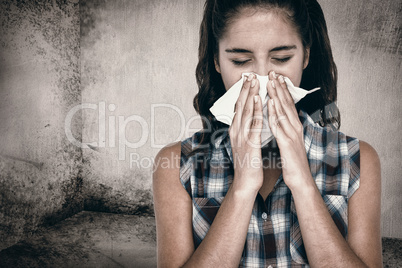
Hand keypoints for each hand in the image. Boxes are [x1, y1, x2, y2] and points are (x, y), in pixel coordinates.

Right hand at [229, 74, 263, 194]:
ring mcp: (241, 137)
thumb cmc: (248, 164)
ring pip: (245, 111)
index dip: (242, 94)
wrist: (246, 182)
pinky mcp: (249, 143)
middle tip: (250, 75)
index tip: (247, 81)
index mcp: (235, 131)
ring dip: (249, 95)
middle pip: (240, 106)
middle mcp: (236, 132)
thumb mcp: (244, 144)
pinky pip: (253, 123)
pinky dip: (255, 110)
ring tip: (254, 81)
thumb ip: (246, 131)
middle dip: (245, 90)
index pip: (238, 109)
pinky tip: (258, 99)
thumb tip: (249, 120)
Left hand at [266, 71, 313, 191]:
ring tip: (270, 82)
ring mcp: (292, 135)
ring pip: (283, 111)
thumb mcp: (289, 142)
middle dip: (279, 87)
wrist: (301, 180)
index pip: (287, 105)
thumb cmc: (293, 162)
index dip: (282, 90)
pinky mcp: (287, 143)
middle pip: (287, 104)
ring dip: (277, 96)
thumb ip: (285, 130)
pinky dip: (274, 114)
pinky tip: (270, 104)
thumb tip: (279, 120)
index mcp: (294, 127)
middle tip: (273, 73)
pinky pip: (279, 126)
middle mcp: (295, 128)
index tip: (275, 77)